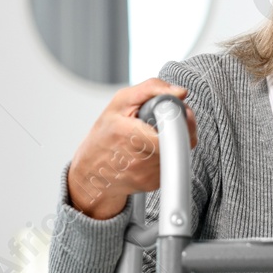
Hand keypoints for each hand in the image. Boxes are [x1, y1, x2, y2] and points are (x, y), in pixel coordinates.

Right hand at [66, 78, 197, 219]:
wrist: (92, 171)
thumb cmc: (104, 136)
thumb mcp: (120, 102)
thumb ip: (151, 89)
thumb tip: (181, 92)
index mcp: (130, 134)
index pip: (172, 127)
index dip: (180, 117)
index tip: (175, 112)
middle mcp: (140, 159)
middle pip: (180, 139)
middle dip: (177, 126)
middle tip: (162, 122)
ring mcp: (148, 174)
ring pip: (179, 152)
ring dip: (172, 140)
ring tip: (152, 137)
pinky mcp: (154, 184)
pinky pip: (171, 164)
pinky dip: (166, 155)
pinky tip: (150, 151)